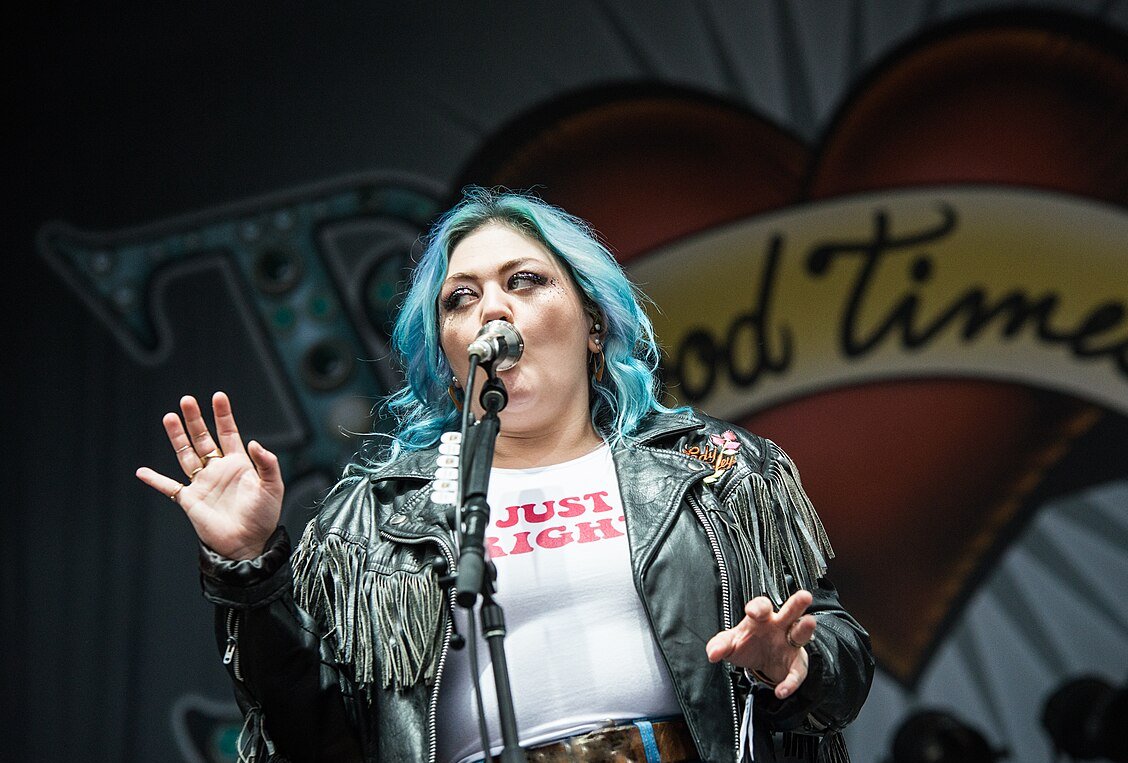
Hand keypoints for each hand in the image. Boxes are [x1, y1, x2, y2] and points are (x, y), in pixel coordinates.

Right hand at [136, 391, 283, 559]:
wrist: (248, 543)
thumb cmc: (264, 516)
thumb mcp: (273, 486)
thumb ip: (267, 463)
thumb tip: (255, 442)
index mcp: (238, 464)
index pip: (229, 433)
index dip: (223, 415)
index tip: (218, 396)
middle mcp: (218, 470)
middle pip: (203, 439)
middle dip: (195, 420)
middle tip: (186, 400)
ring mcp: (202, 483)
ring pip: (186, 455)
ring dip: (177, 437)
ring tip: (169, 417)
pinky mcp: (190, 500)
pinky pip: (169, 487)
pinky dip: (155, 480)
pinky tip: (142, 472)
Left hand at [705, 589, 815, 699]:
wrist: (759, 662)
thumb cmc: (746, 643)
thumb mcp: (729, 643)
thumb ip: (719, 646)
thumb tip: (712, 654)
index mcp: (761, 617)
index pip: (761, 606)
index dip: (757, 607)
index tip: (752, 612)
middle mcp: (779, 626)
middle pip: (790, 611)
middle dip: (797, 603)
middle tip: (804, 596)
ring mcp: (790, 643)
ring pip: (801, 633)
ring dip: (806, 628)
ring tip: (809, 622)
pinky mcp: (796, 664)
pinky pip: (797, 672)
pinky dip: (790, 682)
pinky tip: (782, 690)